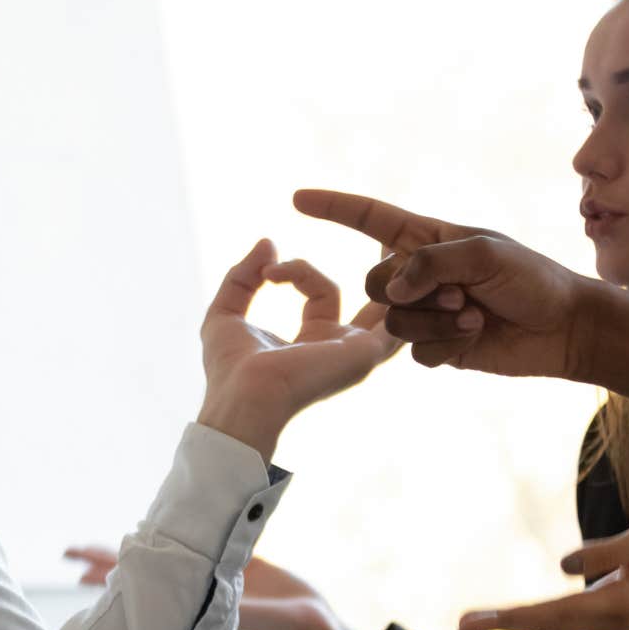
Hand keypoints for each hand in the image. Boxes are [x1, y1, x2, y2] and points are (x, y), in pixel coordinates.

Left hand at [64, 545, 387, 629]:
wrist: (317, 626)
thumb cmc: (290, 624)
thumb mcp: (262, 616)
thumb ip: (239, 606)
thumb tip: (213, 596)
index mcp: (193, 603)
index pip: (140, 586)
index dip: (109, 576)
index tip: (78, 573)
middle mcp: (191, 590)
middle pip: (137, 570)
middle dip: (102, 560)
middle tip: (66, 551)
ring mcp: (205, 578)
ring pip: (158, 557)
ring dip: (129, 549)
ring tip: (98, 543)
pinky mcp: (225, 566)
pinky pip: (187, 548)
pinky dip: (168, 537)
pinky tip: (150, 528)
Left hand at [195, 238, 398, 459]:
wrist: (243, 395)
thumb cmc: (230, 368)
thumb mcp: (225, 312)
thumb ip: (242, 277)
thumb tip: (267, 242)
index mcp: (311, 339)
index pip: (317, 289)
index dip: (296, 270)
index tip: (267, 272)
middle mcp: (339, 346)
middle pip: (367, 299)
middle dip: (381, 269)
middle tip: (387, 235)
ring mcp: (356, 350)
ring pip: (388, 306)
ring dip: (396, 276)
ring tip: (402, 241)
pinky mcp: (365, 351)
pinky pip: (396, 320)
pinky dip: (401, 293)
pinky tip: (402, 264)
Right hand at [292, 189, 589, 375]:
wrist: (565, 330)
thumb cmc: (533, 280)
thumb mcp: (484, 254)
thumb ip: (430, 263)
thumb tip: (391, 290)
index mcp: (428, 240)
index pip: (370, 219)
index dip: (333, 208)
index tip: (297, 198)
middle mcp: (420, 274)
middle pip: (372, 282)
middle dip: (410, 293)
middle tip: (458, 296)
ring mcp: (425, 312)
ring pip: (391, 321)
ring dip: (435, 322)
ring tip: (474, 317)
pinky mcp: (435, 346)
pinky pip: (411, 351)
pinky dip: (443, 346)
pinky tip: (476, 337)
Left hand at [457, 506, 628, 629]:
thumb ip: (609, 552)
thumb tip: (565, 565)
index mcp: (623, 602)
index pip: (560, 612)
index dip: (519, 617)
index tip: (485, 622)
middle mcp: (615, 620)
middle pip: (550, 624)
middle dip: (504, 625)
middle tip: (461, 627)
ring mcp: (613, 621)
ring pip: (555, 625)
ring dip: (514, 624)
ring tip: (471, 624)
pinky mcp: (610, 614)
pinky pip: (564, 619)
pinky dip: (533, 618)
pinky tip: (508, 618)